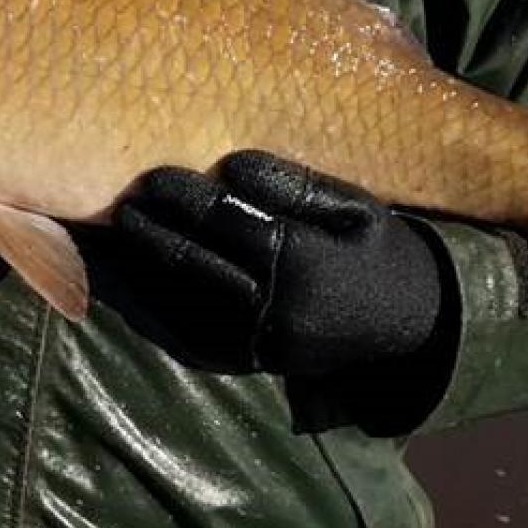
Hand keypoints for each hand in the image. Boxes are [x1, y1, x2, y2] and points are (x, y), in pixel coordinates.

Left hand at [113, 150, 451, 376]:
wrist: (408, 329)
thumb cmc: (375, 251)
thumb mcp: (354, 208)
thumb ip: (293, 185)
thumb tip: (230, 164)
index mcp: (305, 266)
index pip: (228, 224)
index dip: (185, 198)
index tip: (153, 175)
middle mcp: (274, 311)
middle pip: (195, 261)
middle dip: (153, 228)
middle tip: (124, 199)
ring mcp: (255, 344)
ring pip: (180, 300)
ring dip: (140, 265)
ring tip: (118, 228)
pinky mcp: (245, 364)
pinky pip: (185, 333)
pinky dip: (151, 305)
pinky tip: (128, 275)